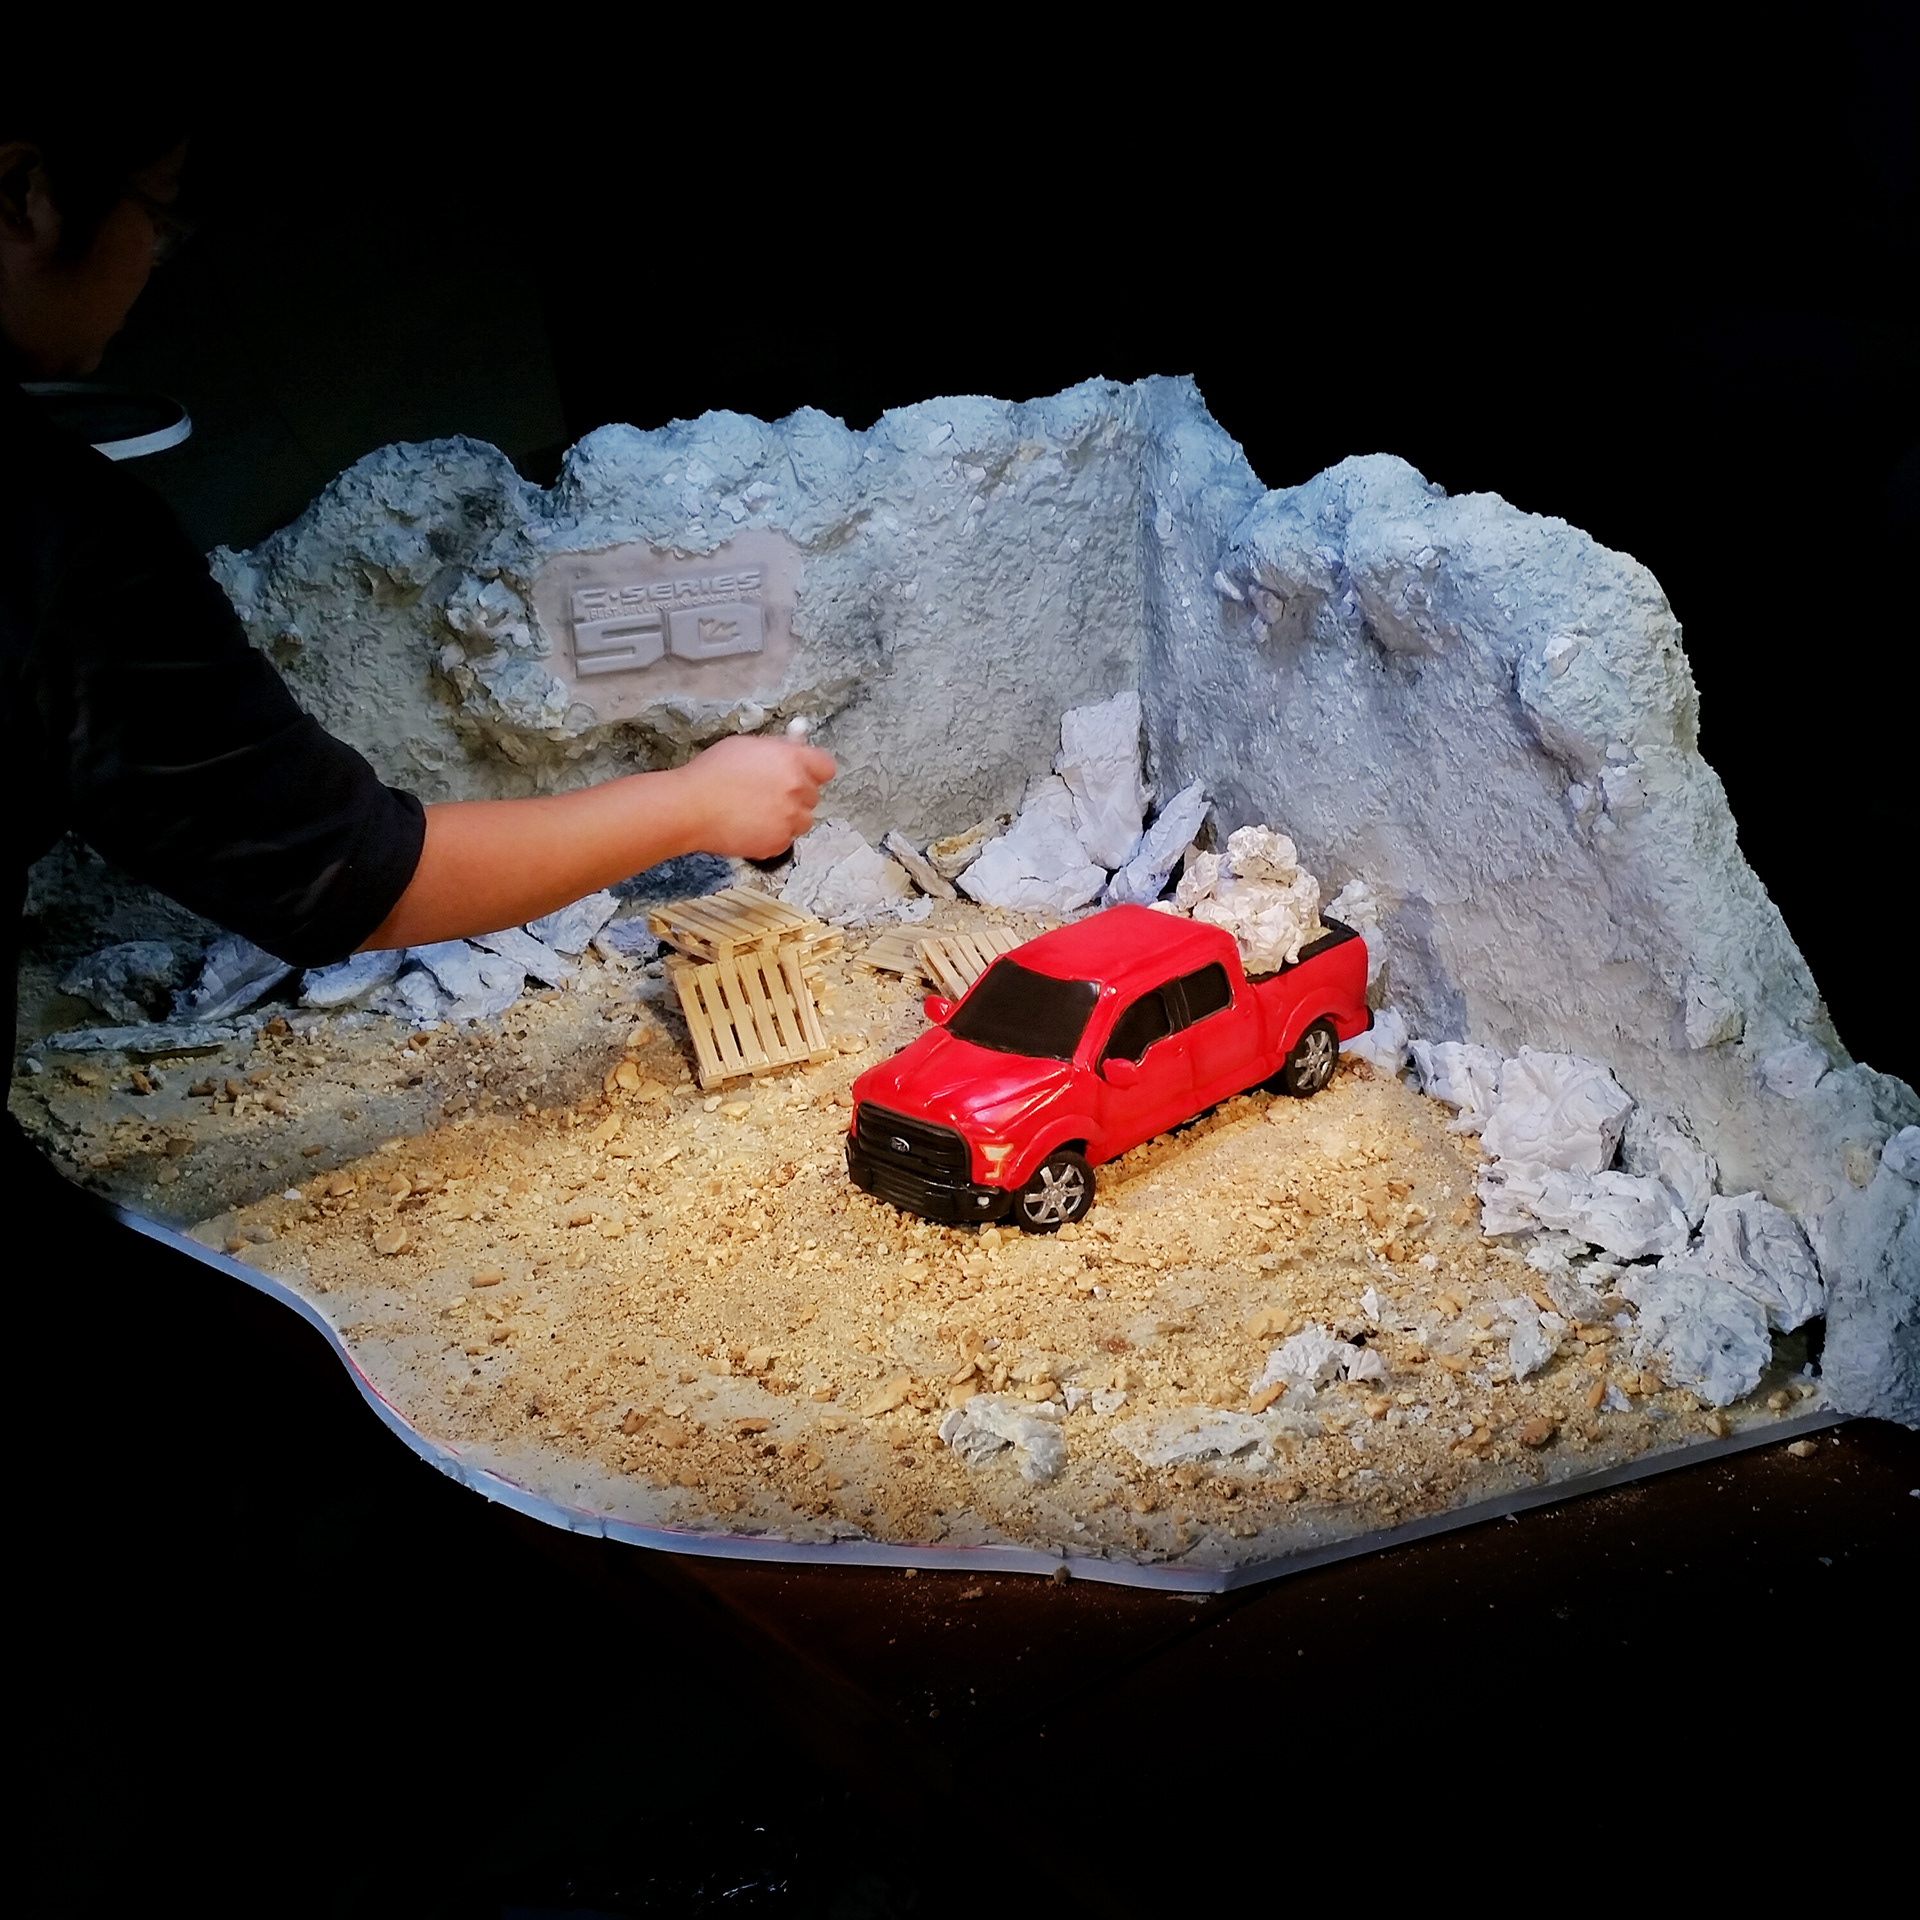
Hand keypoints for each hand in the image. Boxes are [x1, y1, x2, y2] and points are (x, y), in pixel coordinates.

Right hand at [673, 735, 836, 859]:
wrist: (692, 808)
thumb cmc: (712, 772)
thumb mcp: (746, 745)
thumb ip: (776, 748)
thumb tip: (793, 745)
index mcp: (792, 760)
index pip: (826, 767)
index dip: (813, 770)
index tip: (802, 773)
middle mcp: (797, 790)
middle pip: (814, 795)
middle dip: (796, 794)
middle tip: (769, 793)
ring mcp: (790, 820)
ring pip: (802, 820)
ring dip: (788, 817)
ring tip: (758, 812)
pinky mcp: (778, 844)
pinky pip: (785, 840)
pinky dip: (772, 836)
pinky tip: (749, 826)